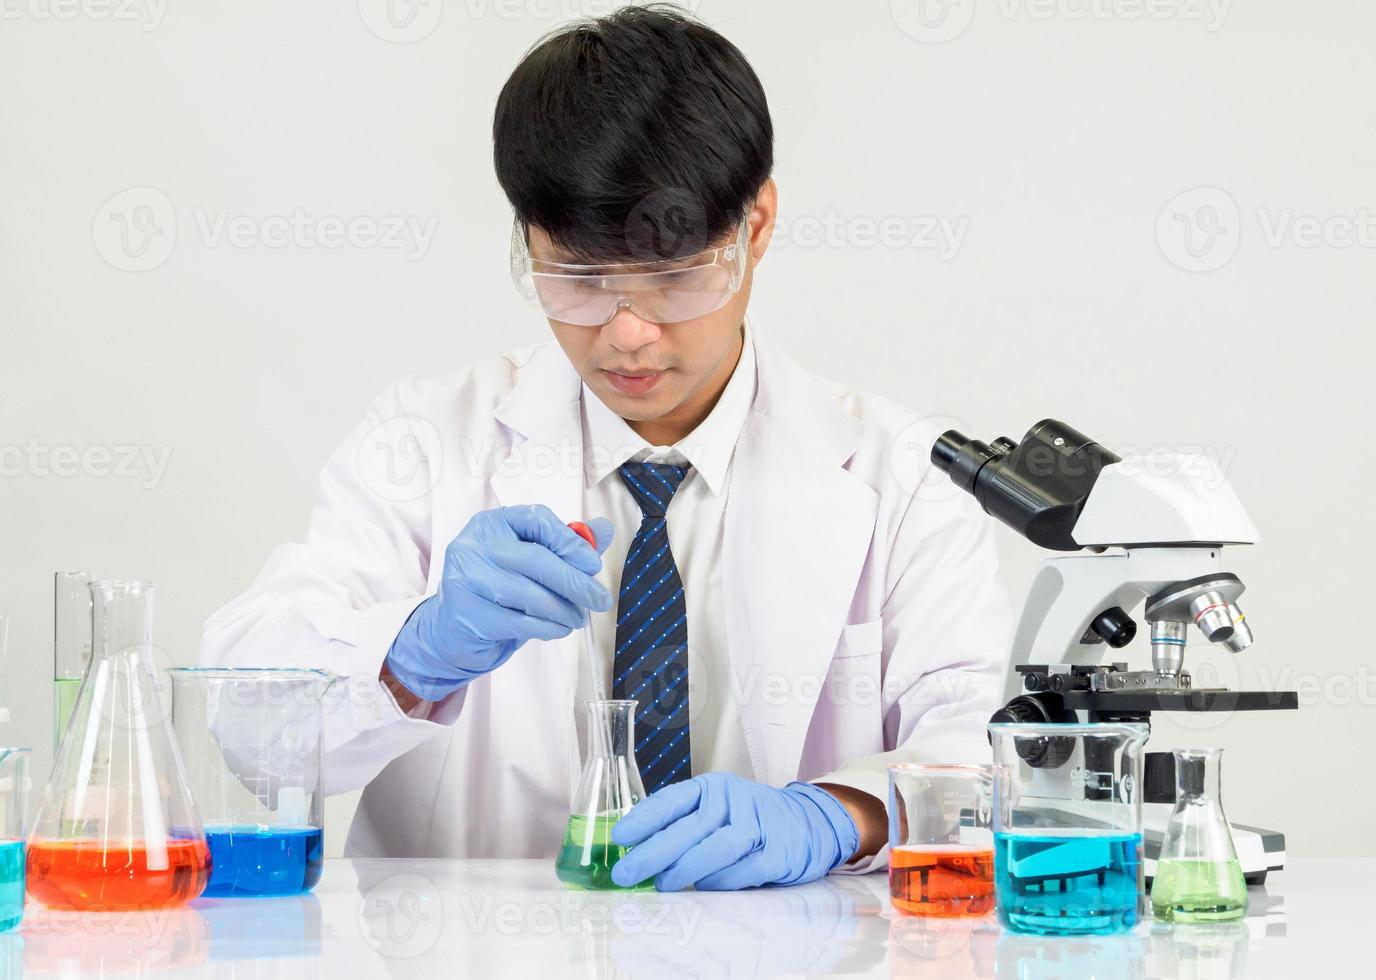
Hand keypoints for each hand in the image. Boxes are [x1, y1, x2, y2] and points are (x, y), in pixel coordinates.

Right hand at [385, 505, 613, 700]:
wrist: (454, 627)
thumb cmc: (498, 587)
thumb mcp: (530, 559)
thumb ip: (565, 544)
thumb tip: (603, 530)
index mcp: (492, 522)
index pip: (536, 519)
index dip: (569, 541)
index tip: (593, 563)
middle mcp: (474, 545)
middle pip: (536, 559)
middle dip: (575, 582)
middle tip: (600, 599)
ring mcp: (466, 578)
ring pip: (529, 594)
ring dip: (563, 610)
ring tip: (578, 618)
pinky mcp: (466, 613)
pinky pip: (518, 622)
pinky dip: (547, 627)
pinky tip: (558, 628)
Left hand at [609, 773, 859, 891]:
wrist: (809, 823)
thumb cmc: (751, 819)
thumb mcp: (718, 809)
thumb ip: (684, 824)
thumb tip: (638, 849)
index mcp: (713, 788)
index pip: (673, 799)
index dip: (645, 818)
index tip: (619, 836)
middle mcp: (734, 801)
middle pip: (689, 827)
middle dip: (653, 852)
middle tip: (627, 872)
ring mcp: (758, 825)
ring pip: (716, 848)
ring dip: (684, 869)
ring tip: (661, 885)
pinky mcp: (777, 852)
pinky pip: (741, 870)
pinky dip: (719, 881)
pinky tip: (702, 887)